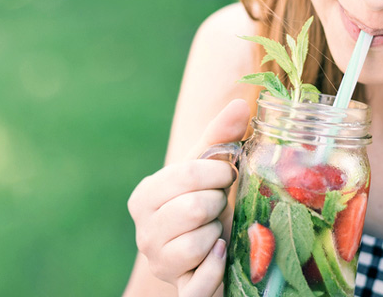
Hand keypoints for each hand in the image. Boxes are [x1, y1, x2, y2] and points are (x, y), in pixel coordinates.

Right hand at [127, 99, 250, 295]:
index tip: (229, 175)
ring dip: (218, 235)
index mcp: (144, 196)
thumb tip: (239, 103)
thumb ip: (220, 137)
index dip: (218, 172)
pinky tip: (221, 255)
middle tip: (219, 207)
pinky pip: (197, 285)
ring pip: (196, 244)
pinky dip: (215, 270)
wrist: (205, 252)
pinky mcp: (179, 291)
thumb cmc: (206, 203)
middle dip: (218, 205)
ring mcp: (158, 264)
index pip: (185, 175)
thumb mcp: (210, 170)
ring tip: (216, 231)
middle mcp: (144, 232)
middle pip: (192, 209)